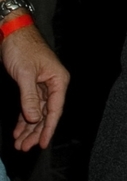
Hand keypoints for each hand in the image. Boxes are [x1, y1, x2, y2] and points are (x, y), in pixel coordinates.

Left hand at [1, 25, 69, 150]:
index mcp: (58, 79)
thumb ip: (30, 98)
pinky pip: (31, 105)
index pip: (55, 109)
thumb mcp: (25, 75)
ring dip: (29, 127)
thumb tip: (35, 119)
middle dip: (36, 131)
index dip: (49, 128)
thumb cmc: (23, 48)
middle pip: (47, 113)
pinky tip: (19, 130)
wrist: (13, 33)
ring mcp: (43, 84)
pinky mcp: (32, 84)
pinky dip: (24, 118)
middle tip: (25, 147)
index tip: (42, 144)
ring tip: (20, 143)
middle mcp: (53, 83)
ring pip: (38, 111)